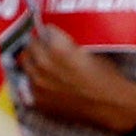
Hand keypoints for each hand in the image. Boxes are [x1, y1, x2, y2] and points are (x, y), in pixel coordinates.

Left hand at [20, 27, 135, 133]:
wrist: (110, 105)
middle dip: (37, 45)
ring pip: (25, 65)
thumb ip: (66, 45)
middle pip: (30, 46)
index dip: (49, 33)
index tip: (50, 35)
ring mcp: (38, 83)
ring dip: (33, 62)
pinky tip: (45, 82)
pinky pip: (28, 85)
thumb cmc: (105, 78)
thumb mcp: (87, 52)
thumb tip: (55, 42)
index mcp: (58, 47)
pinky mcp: (38, 100)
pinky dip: (34, 81)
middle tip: (43, 47)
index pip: (44, 31)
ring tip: (43, 65)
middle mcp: (44, 63)